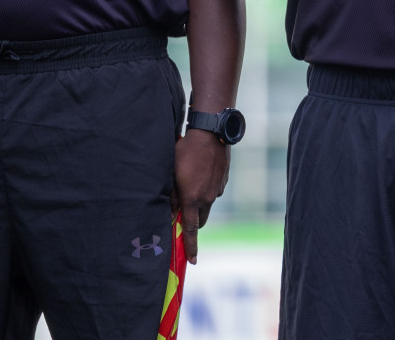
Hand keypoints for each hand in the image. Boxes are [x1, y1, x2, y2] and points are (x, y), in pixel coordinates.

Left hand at [173, 128, 229, 263]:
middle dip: (192, 222)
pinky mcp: (224, 179)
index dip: (191, 247)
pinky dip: (207, 190)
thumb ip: (171, 197)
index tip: (193, 261)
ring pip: (207, 204)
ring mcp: (218, 189)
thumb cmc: (185, 153)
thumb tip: (170, 215)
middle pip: (200, 220)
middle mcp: (208, 198)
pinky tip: (200, 173)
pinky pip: (214, 191)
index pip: (191, 230)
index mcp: (193, 199)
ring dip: (199, 203)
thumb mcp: (172, 175)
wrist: (211, 133)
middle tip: (182, 214)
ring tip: (189, 184)